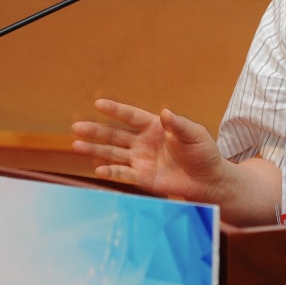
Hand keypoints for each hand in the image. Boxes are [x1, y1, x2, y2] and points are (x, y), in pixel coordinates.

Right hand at [71, 99, 225, 202]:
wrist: (209, 180)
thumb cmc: (203, 153)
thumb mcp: (195, 135)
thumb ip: (179, 125)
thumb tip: (164, 113)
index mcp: (154, 127)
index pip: (130, 116)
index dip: (115, 110)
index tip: (98, 104)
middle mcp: (143, 142)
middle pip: (115, 135)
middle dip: (96, 131)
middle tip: (76, 127)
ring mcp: (140, 160)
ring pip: (113, 153)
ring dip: (95, 150)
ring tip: (76, 145)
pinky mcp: (143, 178)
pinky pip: (123, 173)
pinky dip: (110, 172)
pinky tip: (97, 169)